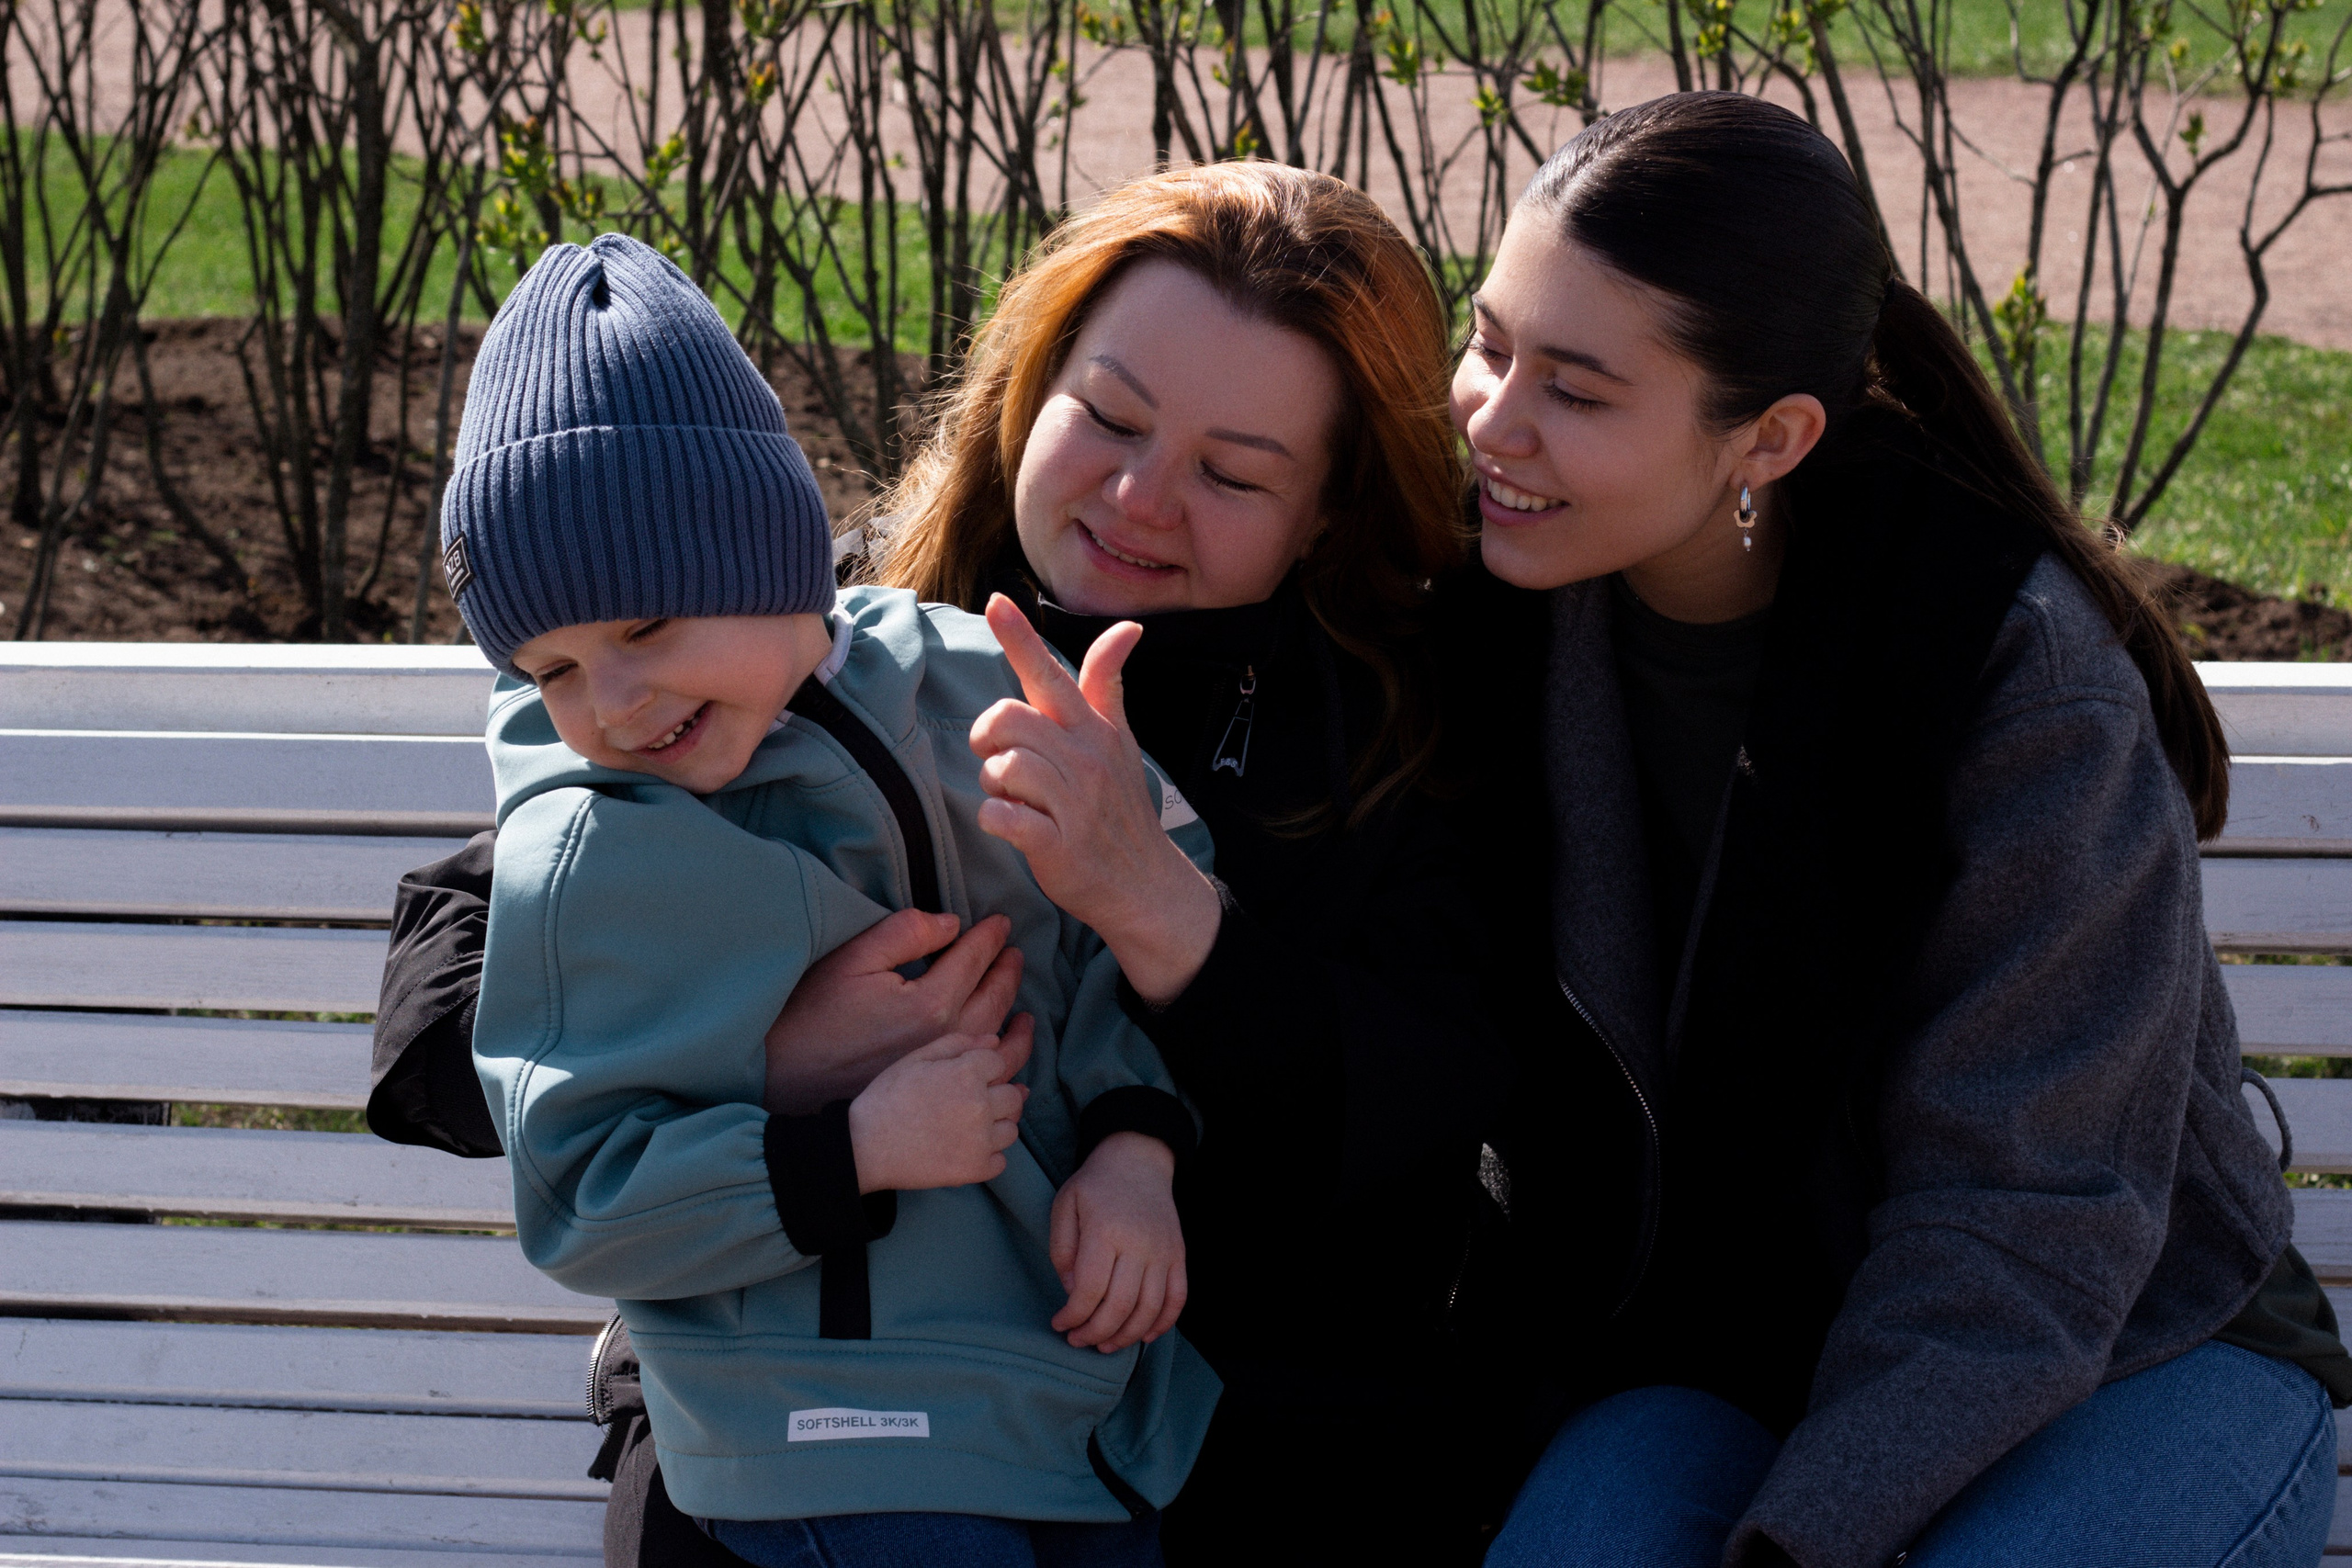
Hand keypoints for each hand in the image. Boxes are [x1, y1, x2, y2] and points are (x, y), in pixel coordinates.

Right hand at [764, 909, 1023, 1115]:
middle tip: (1016, 956)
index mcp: (931, 1004)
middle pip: (995, 1001)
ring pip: (997, 1043)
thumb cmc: (814, 1017)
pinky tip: (1001, 1060)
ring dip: (1015, 1021)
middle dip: (1009, 972)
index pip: (975, 960)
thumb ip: (906, 933)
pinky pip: (984, 1082)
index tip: (1002, 924)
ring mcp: (945, 1076)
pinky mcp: (936, 1097)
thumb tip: (952, 924)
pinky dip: (1002, 1066)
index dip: (990, 937)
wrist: (789, 1082)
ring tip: (1023, 1012)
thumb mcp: (854, 960)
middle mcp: (948, 1042)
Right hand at [847, 1019, 1032, 1193]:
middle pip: (1014, 1097)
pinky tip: (964, 1150)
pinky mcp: (975, 1169)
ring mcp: (980, 1140)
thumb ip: (956, 1044)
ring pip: (1011, 1130)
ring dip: (996, 1127)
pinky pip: (1000, 1161)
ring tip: (966, 1128)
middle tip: (967, 1105)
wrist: (864, 1146)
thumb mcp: (916, 1059)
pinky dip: (987, 1157)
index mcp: (967, 1073)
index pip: (1000, 1063)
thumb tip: (994, 1039)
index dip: (984, 1069)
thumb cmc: (887, 1099)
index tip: (965, 1080)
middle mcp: (980, 1105)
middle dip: (996, 1096)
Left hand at [970, 595, 1221, 1004]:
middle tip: (998, 759)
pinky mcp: (1056, 845)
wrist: (1144, 883)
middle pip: (1008, 718)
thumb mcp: (1120, 741)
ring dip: (993, 783)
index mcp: (1093, 730)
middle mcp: (1085, 759)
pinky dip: (995, 819)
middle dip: (987, 736)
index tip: (995, 601)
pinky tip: (1011, 825)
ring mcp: (1073, 803)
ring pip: (1003, 766)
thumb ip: (1107, 685)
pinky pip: (1002, 816)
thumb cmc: (1120, 808)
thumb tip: (1127, 628)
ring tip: (1013, 797)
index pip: (1052, 674)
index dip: (1020, 637)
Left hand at [1048, 1131, 1186, 1351]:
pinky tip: (1144, 1336)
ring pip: (1150, 1308)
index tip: (1060, 1325)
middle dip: (1096, 1333)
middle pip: (1121, 1305)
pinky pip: (1178, 1298)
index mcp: (1106, 1231)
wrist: (1137, 1160)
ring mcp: (1163, 1251)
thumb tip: (1073, 1293)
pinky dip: (1163, 1323)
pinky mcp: (1178, 1255)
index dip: (1074, 1316)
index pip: (1091, 1289)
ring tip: (1106, 1344)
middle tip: (1079, 1340)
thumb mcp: (1064, 1207)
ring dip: (1127, 1336)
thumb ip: (1063, 1252)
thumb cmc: (1095, 1185)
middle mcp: (1139, 1243)